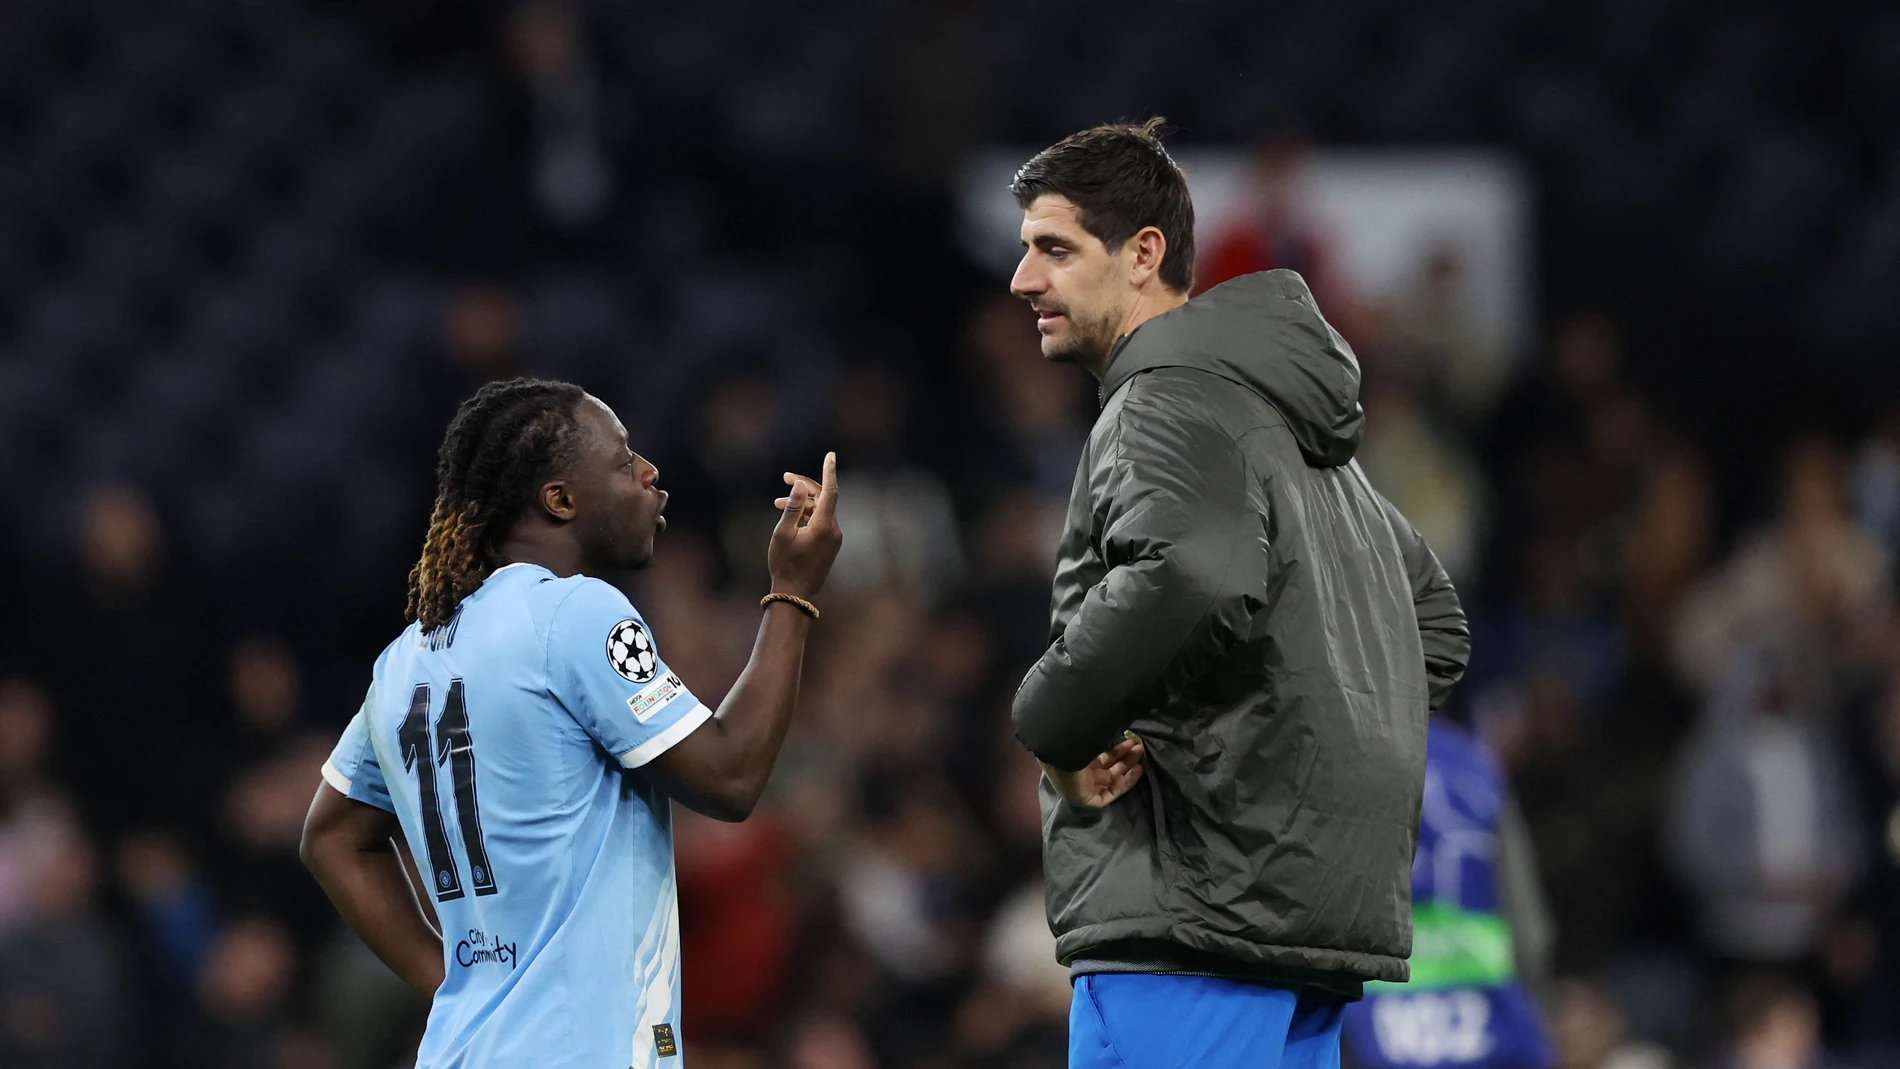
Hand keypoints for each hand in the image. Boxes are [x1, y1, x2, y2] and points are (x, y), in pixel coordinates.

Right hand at [766, 452, 841, 601]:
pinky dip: (807, 516)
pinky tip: (790, 517)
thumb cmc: (785, 564)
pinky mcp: (830, 545)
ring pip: (821, 511)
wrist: (795, 594)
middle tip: (784, 478)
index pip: (831, 491)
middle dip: (804, 488)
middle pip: (823, 499)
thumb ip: (793, 507)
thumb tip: (800, 484)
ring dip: (802, 504)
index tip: (830, 455)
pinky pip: (821, 522)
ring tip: (776, 504)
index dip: (829, 471)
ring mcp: (834, 539)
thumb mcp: (782, 533)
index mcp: (824, 526)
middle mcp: (834, 530)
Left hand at [1043, 735, 1144, 807]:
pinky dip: (1126, 783)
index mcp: (1074, 756)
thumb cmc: (1072, 739)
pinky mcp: (1088, 799)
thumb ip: (1102, 732)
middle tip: (1138, 745)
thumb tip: (1115, 717)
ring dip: (1128, 765)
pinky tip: (1137, 770)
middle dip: (1124, 755)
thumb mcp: (1090, 734)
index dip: (1116, 750)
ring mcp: (1083, 786)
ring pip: (1112, 777)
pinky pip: (1111, 793)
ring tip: (1141, 751)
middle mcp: (1079, 771)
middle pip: (1107, 765)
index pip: (1099, 755)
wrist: (1061, 753)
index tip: (1130, 741)